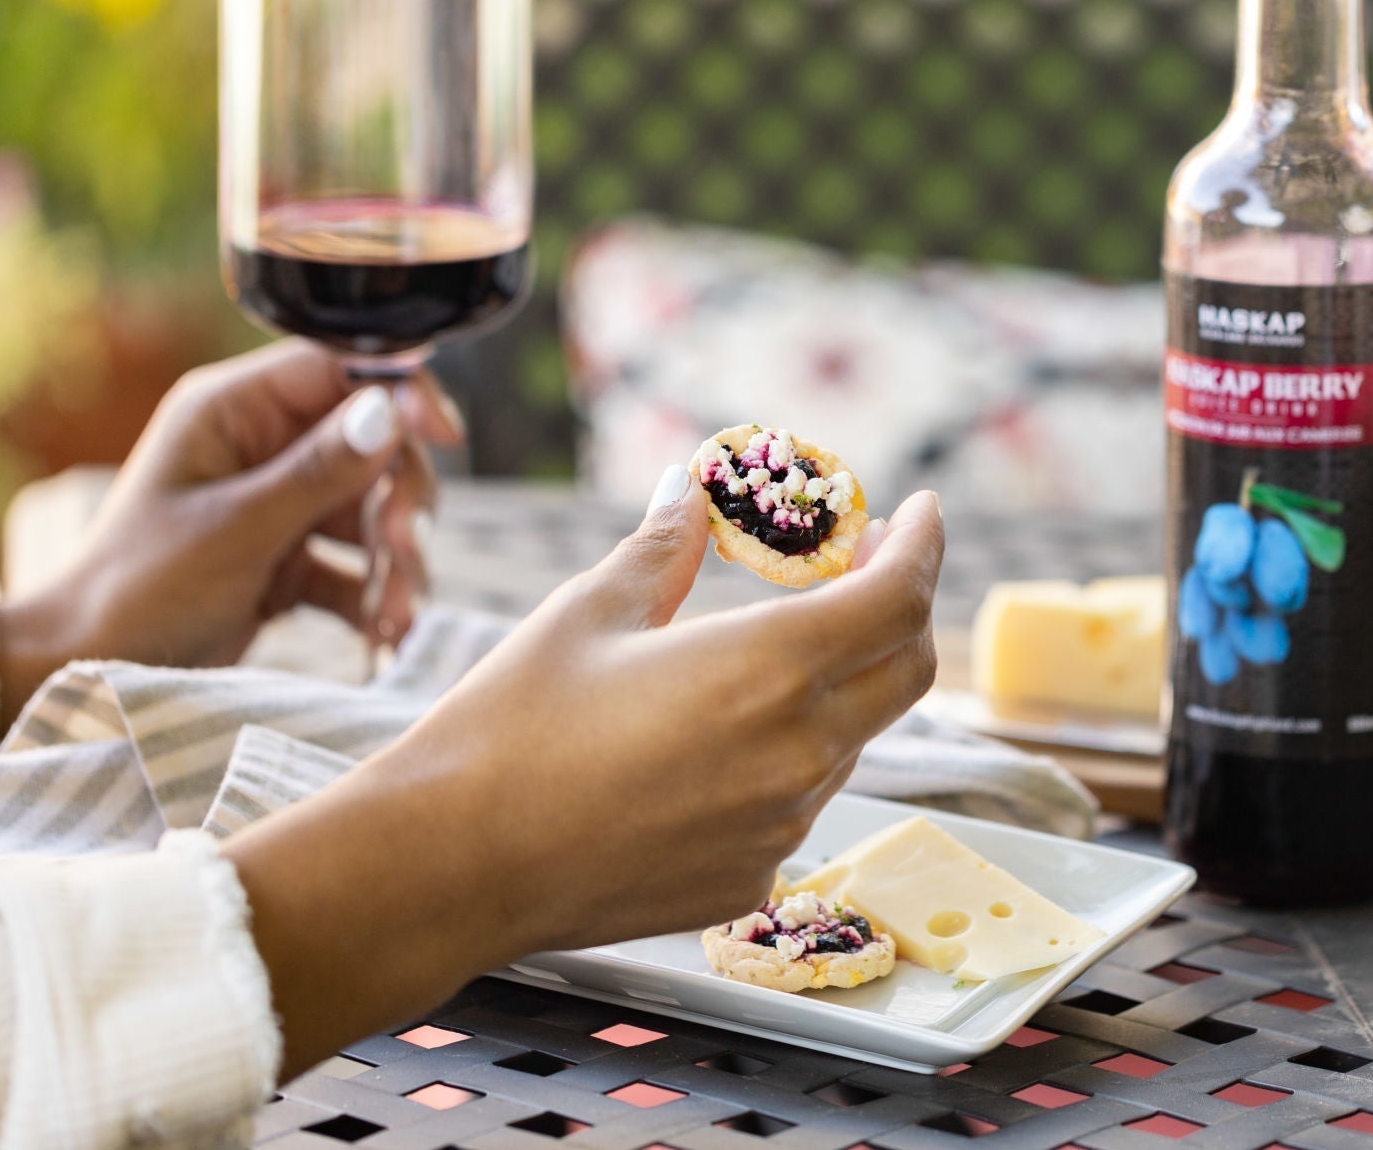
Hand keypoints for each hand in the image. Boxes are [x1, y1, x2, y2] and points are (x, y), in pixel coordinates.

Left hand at [0, 340, 463, 722]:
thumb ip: (317, 472)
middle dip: (399, 503)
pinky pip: (353, 563)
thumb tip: (390, 408)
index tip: (445, 436)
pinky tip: (385, 635)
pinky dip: (374, 596)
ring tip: (398, 617)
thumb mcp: (233, 529)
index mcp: (232, 410)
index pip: (338, 370)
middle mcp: (259, 445)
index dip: (400, 395)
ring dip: (395, 561)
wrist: (86, 668)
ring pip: (371, 510)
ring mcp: (276, 501)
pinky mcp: (287, 557)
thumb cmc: (137, 589)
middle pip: (371, 445)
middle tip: (406, 555)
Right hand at [226, 475, 944, 1075]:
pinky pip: (799, 802)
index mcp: (767, 671)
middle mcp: (796, 755)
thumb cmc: (508, 727)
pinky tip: (717, 736)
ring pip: (852, 737)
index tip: (924, 512)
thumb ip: (664, 548)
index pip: (898, 601)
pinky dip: (788, 752)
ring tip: (772, 643)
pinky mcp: (748, 881)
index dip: (923, 549)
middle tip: (863, 562)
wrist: (448, 868)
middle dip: (903, 607)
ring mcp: (780, 829)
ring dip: (839, 681)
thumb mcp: (589, 612)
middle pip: (906, 671)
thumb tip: (693, 490)